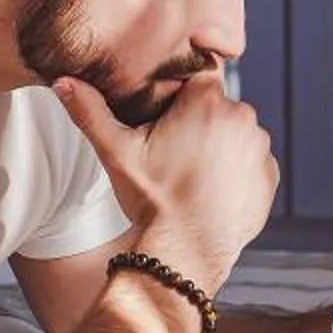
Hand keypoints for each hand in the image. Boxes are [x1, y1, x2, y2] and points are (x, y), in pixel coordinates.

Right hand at [53, 73, 277, 292]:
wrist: (184, 252)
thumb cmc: (151, 200)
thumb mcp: (117, 153)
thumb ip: (90, 112)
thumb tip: (61, 81)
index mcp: (207, 100)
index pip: (197, 80)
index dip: (180, 99)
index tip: (167, 122)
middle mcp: (243, 117)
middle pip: (218, 107)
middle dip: (200, 124)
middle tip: (175, 155)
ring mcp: (260, 148)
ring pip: (237, 135)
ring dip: (221, 147)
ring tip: (193, 176)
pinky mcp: (271, 176)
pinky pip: (252, 163)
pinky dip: (237, 173)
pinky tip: (212, 191)